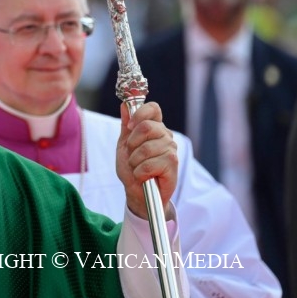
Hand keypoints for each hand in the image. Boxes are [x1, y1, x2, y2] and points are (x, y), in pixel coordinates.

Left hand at [115, 102, 177, 219]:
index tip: (129, 127)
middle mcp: (165, 135)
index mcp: (154, 127)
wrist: (138, 192)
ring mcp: (171, 149)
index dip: (140, 113)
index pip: (153, 108)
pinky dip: (140, 173)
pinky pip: (148, 164)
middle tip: (132, 155)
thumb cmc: (132, 168)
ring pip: (145, 148)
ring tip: (138, 168)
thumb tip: (124, 105)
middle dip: (132, 144)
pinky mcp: (173, 164)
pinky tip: (144, 176)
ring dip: (134, 162)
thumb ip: (126, 125)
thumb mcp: (124, 144)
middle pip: (146, 127)